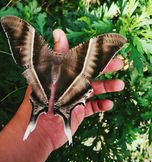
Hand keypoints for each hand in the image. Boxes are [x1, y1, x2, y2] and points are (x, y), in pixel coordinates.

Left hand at [22, 29, 124, 150]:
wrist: (41, 130)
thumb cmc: (43, 100)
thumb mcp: (52, 75)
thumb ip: (58, 54)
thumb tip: (58, 31)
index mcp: (64, 73)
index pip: (82, 61)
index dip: (95, 56)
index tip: (109, 52)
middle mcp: (70, 84)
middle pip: (91, 74)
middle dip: (106, 68)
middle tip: (120, 65)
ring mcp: (75, 97)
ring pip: (95, 90)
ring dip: (108, 87)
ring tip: (120, 85)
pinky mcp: (79, 111)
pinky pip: (93, 107)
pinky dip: (101, 105)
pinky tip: (109, 104)